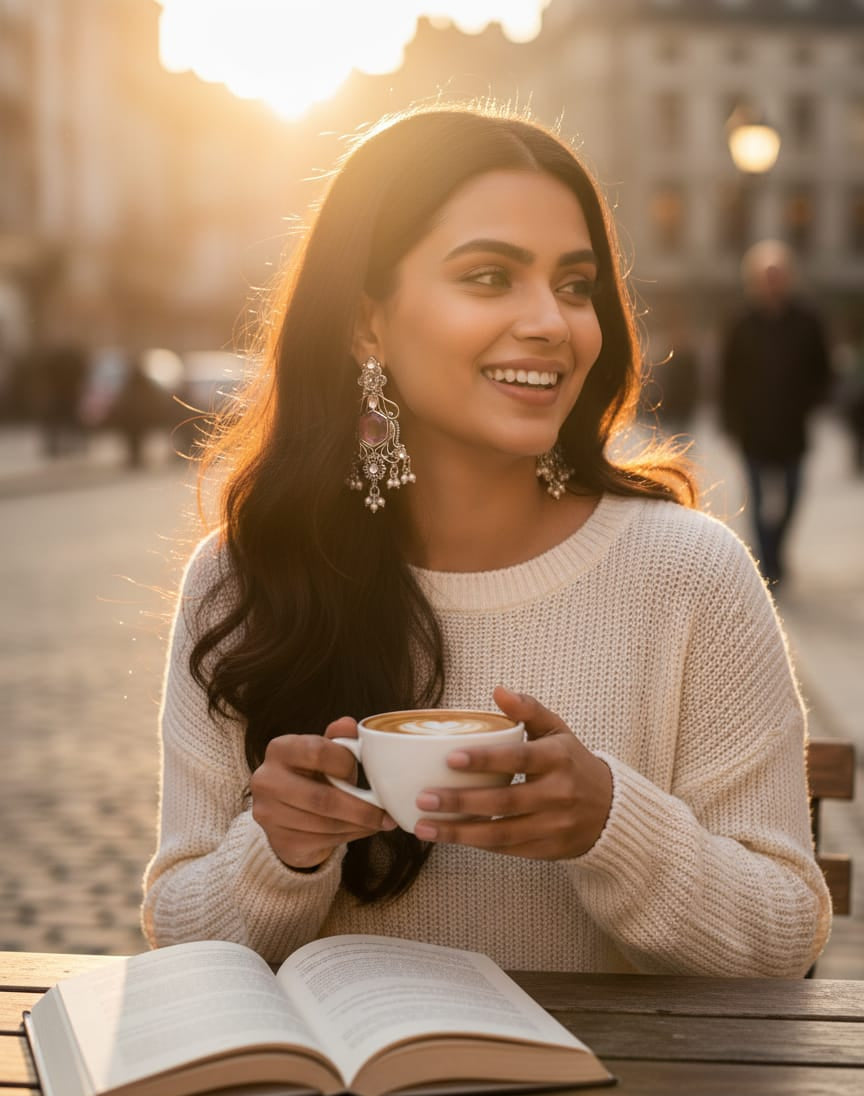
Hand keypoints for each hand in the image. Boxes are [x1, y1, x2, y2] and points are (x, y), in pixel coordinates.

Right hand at [250, 717, 396, 870]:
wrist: (287, 813)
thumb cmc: (314, 775)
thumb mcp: (326, 753)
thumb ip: (339, 739)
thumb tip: (351, 725)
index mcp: (280, 748)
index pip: (317, 751)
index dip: (346, 763)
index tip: (365, 772)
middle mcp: (266, 779)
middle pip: (320, 797)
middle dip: (360, 808)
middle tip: (385, 814)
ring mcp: (268, 812)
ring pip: (323, 823)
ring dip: (357, 825)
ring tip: (377, 822)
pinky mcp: (279, 840)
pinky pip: (320, 841)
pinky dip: (347, 837)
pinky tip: (359, 830)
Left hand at [413, 686, 611, 859]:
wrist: (610, 810)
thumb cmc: (571, 763)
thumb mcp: (557, 731)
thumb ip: (528, 709)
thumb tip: (498, 691)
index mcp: (558, 758)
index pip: (519, 758)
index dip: (486, 759)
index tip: (450, 758)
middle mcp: (558, 794)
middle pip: (504, 801)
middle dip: (461, 801)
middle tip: (424, 798)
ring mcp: (554, 826)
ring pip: (501, 833)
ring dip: (459, 832)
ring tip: (423, 826)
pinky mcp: (548, 850)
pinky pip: (506, 850)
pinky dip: (476, 845)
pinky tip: (448, 837)